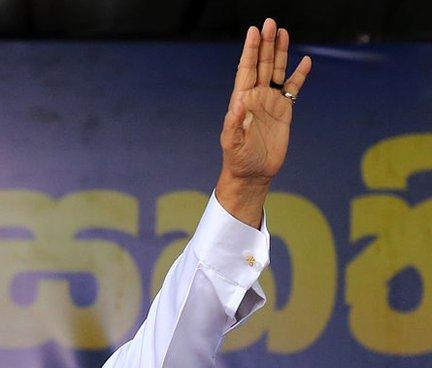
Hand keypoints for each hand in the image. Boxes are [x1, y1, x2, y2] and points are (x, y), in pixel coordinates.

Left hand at [216, 18, 311, 226]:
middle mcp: (256, 97)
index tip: (253, 31)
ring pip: (276, 72)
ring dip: (280, 53)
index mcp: (241, 101)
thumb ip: (233, 123)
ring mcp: (270, 102)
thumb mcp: (232, 142)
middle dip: (266, 44)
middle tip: (271, 23)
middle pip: (262, 65)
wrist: (253, 173)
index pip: (246, 70)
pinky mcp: (284, 111)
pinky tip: (305, 61)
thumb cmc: (238, 159)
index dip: (250, 51)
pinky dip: (299, 76)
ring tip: (283, 32)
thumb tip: (238, 103)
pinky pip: (293, 89)